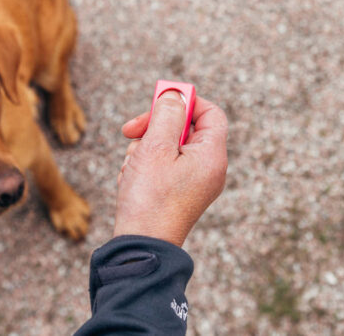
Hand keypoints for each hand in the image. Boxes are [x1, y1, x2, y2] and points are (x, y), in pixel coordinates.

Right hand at [113, 92, 227, 246]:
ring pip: (168, 146)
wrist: (142, 247)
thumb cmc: (150, 198)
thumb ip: (167, 114)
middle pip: (185, 128)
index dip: (186, 101)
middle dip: (155, 127)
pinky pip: (163, 166)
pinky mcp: (179, 193)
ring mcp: (195, 182)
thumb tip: (175, 95)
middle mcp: (210, 168)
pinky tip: (131, 180)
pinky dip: (145, 167)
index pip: (210, 113)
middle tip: (130, 130)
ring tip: (132, 167)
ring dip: (144, 149)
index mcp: (213, 155)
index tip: (159, 101)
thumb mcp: (155, 147)